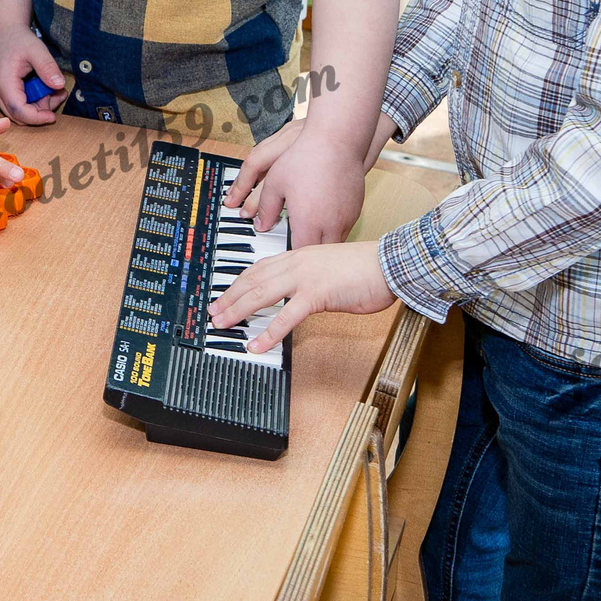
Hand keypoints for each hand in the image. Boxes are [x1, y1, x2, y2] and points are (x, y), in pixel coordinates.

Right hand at [0, 27, 65, 123]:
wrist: (3, 32)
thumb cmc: (17, 39)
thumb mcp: (36, 49)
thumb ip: (48, 68)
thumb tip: (59, 85)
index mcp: (3, 82)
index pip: (19, 110)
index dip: (37, 118)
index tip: (53, 116)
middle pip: (18, 116)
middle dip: (40, 111)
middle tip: (57, 94)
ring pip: (18, 113)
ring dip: (38, 106)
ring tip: (53, 88)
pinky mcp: (1, 92)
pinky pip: (17, 105)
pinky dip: (32, 101)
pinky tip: (43, 88)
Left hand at [208, 241, 395, 353]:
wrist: (388, 264)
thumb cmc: (365, 269)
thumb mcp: (329, 269)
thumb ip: (311, 279)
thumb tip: (299, 296)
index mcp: (299, 255)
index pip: (259, 268)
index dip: (238, 282)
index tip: (223, 294)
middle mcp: (297, 262)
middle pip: (253, 280)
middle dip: (229, 297)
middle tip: (212, 312)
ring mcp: (305, 277)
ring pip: (262, 294)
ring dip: (238, 311)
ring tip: (221, 324)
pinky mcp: (317, 294)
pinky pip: (287, 317)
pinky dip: (269, 333)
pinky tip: (256, 345)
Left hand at [228, 128, 365, 245]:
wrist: (337, 140)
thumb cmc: (306, 158)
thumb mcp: (275, 183)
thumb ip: (266, 208)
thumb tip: (261, 224)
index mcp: (308, 222)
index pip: (298, 253)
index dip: (288, 256)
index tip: (280, 255)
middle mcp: (331, 225)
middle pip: (319, 254)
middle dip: (306, 254)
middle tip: (294, 250)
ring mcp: (347, 218)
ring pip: (334, 243)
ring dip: (322, 243)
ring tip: (309, 237)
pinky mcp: (356, 209)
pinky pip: (345, 229)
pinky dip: (334, 230)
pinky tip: (324, 220)